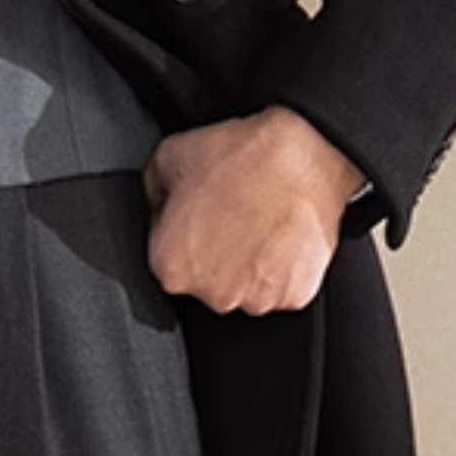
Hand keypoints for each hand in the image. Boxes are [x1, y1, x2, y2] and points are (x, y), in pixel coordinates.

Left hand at [141, 105, 366, 315]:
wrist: (302, 158)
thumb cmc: (241, 157)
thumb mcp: (168, 156)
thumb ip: (153, 193)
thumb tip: (160, 206)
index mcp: (171, 265)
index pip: (166, 256)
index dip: (181, 229)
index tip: (197, 213)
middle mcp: (212, 293)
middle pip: (205, 278)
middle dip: (212, 251)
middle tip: (228, 214)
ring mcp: (256, 300)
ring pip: (243, 286)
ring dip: (247, 262)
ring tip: (257, 221)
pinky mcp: (293, 296)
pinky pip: (280, 287)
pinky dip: (280, 267)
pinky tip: (279, 235)